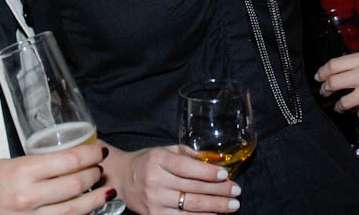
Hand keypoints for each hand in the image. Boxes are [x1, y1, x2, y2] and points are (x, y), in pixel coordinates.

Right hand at [0, 144, 112, 214]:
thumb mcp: (11, 163)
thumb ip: (38, 164)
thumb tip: (66, 161)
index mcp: (23, 171)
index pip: (69, 160)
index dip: (90, 154)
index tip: (99, 151)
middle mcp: (28, 196)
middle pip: (76, 184)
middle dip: (94, 175)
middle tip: (100, 168)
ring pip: (74, 209)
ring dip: (93, 199)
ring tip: (104, 190)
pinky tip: (85, 209)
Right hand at [102, 144, 239, 213]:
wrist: (121, 179)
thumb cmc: (146, 162)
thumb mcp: (163, 150)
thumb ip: (187, 153)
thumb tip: (214, 159)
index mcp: (158, 160)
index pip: (187, 167)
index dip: (208, 172)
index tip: (225, 174)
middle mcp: (155, 180)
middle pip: (193, 188)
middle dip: (219, 191)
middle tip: (237, 191)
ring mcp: (154, 201)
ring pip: (191, 207)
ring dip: (215, 207)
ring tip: (232, 205)